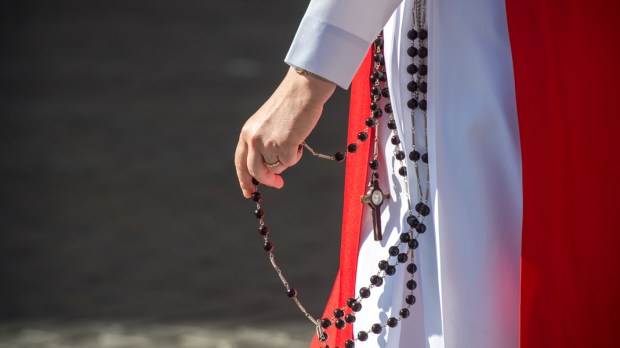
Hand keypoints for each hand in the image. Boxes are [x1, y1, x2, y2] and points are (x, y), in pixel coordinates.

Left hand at [235, 67, 335, 197]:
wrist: (302, 90)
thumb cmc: (289, 105)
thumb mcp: (267, 124)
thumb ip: (263, 143)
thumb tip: (268, 169)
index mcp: (246, 133)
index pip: (240, 162)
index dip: (244, 179)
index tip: (249, 192)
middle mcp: (252, 139)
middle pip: (255, 172)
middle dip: (267, 180)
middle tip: (278, 185)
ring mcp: (267, 143)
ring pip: (276, 167)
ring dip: (287, 159)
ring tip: (293, 139)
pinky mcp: (283, 146)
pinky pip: (290, 162)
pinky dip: (297, 154)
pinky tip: (299, 138)